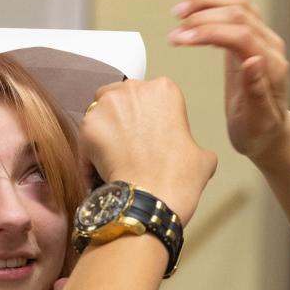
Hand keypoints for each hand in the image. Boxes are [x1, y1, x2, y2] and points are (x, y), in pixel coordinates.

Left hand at [79, 77, 217, 225]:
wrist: (151, 199)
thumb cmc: (178, 178)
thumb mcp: (203, 157)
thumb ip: (191, 144)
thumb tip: (189, 152)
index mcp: (165, 90)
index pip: (152, 97)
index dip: (152, 118)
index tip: (153, 136)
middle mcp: (133, 90)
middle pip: (122, 99)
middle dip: (125, 119)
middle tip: (133, 147)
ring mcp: (106, 106)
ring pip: (101, 115)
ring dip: (107, 133)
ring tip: (117, 160)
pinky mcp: (87, 127)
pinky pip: (87, 139)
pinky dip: (92, 155)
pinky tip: (104, 173)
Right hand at [169, 0, 288, 162]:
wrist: (268, 133)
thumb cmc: (260, 131)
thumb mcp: (257, 121)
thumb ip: (257, 92)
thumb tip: (253, 61)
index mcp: (272, 67)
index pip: (241, 35)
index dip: (209, 32)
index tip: (181, 39)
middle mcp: (271, 47)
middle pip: (239, 13)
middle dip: (203, 17)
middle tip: (175, 33)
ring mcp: (263, 39)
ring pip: (238, 4)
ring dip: (207, 3)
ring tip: (178, 12)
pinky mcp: (251, 37)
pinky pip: (235, 10)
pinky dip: (212, 6)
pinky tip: (191, 15)